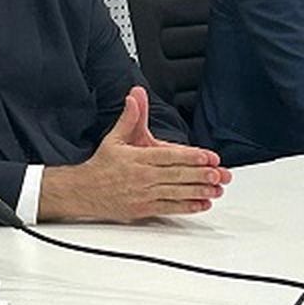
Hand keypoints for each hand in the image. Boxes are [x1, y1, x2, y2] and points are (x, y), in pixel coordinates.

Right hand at [38, 86, 231, 221]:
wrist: (83, 191)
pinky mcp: (144, 209)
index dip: (190, 156)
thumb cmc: (102, 165)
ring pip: (176, 193)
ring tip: (217, 190)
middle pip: (176, 175)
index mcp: (138, 158)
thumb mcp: (114, 138)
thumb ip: (130, 117)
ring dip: (198, 192)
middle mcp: (143, 177)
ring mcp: (144, 194)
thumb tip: (135, 95)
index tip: (207, 156)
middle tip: (220, 174)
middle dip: (200, 175)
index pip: (168, 156)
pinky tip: (202, 204)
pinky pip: (169, 208)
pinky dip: (187, 207)